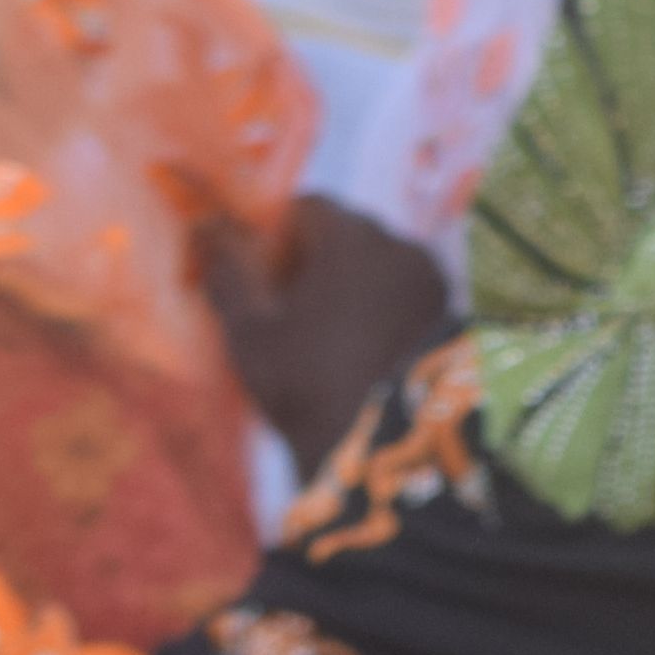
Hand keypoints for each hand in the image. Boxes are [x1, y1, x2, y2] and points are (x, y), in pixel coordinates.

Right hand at [197, 200, 453, 477]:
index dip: (275, 234)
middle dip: (311, 257)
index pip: (307, 205)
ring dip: (346, 281)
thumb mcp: (248, 327)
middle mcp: (402, 247)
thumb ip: (226, 267)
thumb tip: (204, 224)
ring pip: (377, 261)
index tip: (260, 276)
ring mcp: (432, 280)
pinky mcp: (450, 312)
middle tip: (284, 308)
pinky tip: (358, 346)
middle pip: (346, 231)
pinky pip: (404, 289)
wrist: (381, 449)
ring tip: (320, 332)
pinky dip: (378, 303)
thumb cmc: (303, 384)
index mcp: (353, 238)